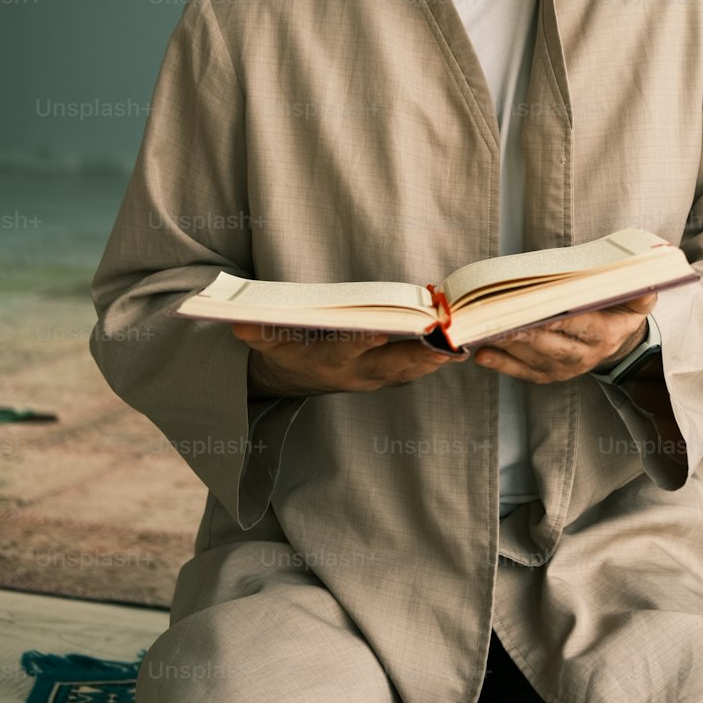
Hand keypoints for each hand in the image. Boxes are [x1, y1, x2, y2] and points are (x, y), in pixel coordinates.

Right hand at [230, 323, 466, 395]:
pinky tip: (462, 344)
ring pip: (411, 371)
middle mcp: (355, 373)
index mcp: (327, 360)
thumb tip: (238, 323)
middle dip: (419, 355)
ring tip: (463, 342)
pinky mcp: (389, 377)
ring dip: (437, 359)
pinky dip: (439, 359)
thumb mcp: (265, 341)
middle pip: (392, 366)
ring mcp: (375, 378)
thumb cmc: (285, 348)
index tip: (381, 331)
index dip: (361, 340)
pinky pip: (418, 370)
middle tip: (446, 343)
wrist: (295, 377)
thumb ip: (256, 333)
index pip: (346, 348)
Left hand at [471, 292, 657, 385]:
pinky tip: (483, 353)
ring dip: (508, 345)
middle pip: (552, 344)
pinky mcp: (548, 374)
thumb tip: (643, 279)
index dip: (560, 319)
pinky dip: (502, 363)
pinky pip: (523, 371)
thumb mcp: (638, 297)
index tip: (538, 309)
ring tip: (486, 330)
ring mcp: (565, 368)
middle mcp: (585, 355)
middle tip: (501, 319)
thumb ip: (640, 289)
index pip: (581, 325)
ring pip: (534, 358)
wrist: (618, 340)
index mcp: (606, 334)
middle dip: (526, 333)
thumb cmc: (620, 309)